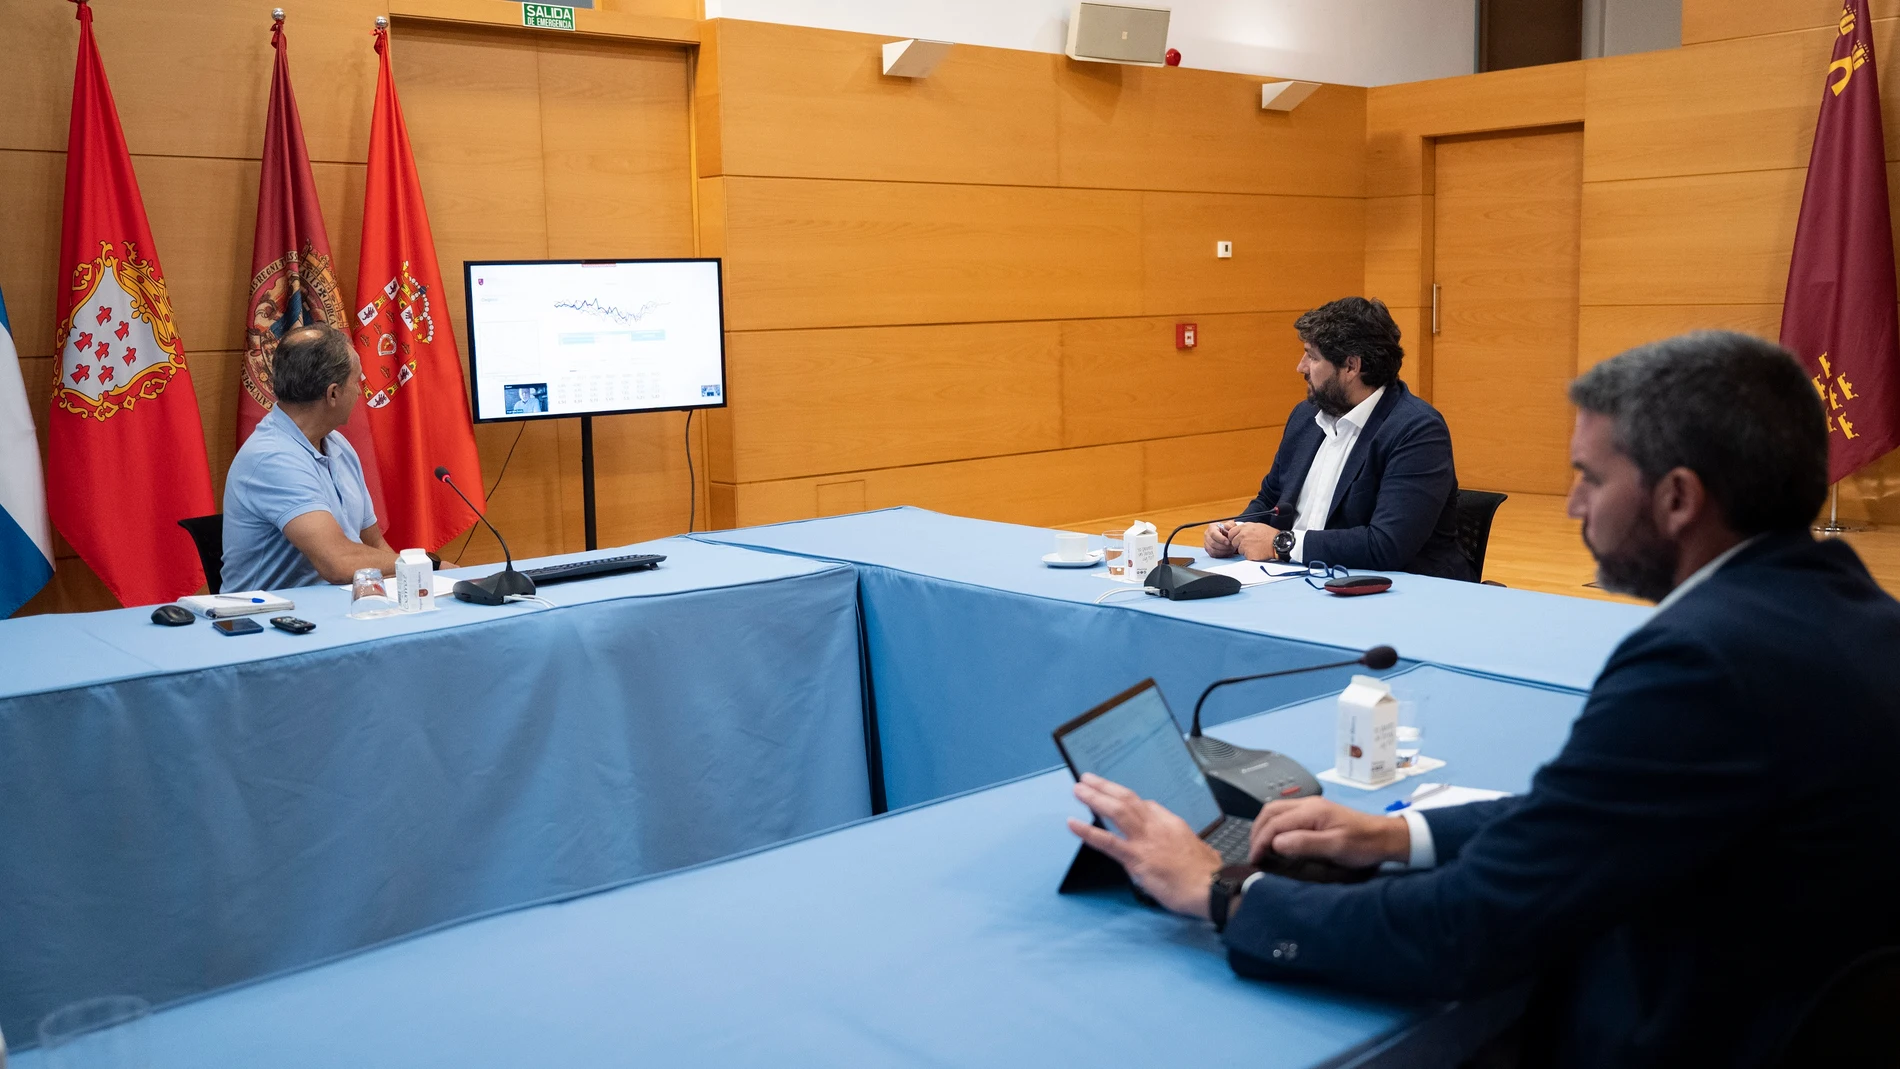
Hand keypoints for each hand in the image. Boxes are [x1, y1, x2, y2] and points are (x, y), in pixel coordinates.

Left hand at [1068, 774, 1222, 918]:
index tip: (1116, 796)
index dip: (1128, 800)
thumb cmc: (1208, 874)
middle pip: (1127, 799)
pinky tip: (1073, 824)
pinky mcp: (1136, 858)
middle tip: (1088, 779)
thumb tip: (1183, 846)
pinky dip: (1088, 831)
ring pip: (1116, 811)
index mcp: (1171, 823)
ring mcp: (1145, 840)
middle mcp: (1156, 826)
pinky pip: (1107, 841)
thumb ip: (1184, 843)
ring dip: (1094, 798)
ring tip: (1078, 790)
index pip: (1146, 805)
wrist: (1212, 887)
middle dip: (1105, 787)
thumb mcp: (1199, 848)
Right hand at [1203, 522, 1236, 557]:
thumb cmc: (1228, 530)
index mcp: (1212, 527)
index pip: (1213, 533)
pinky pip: (1213, 554)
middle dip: (1224, 546)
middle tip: (1232, 547)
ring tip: (1230, 549)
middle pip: (1212, 543)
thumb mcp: (1230, 526)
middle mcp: (1207, 535)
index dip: (1221, 539)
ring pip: (1213, 550)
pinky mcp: (1208, 550)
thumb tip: (1230, 530)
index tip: (1228, 542)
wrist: (1226, 535)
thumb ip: (1230, 527)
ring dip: (1223, 551)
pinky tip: (1227, 552)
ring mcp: (1206, 543)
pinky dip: (1221, 554)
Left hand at [1230, 522, 1280, 561]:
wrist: (1278, 543)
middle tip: (1248, 544)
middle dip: (1239, 544)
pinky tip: (1257, 552)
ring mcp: (1244, 544)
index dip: (1234, 537)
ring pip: (1239, 549)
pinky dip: (1250, 555)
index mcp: (1245, 527)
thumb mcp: (1257, 526)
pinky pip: (1245, 555)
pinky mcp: (1248, 553)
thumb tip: (1237, 529)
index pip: (1231, 533)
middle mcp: (1243, 535)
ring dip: (1245, 550)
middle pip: (1234, 542)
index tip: (1238, 539)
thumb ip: (1246, 528)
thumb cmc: (1269, 535)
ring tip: (1255, 547)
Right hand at [1249, 796, 1409, 868]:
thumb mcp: (1335, 847)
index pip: (1275, 822)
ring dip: (1264, 828)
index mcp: (1311, 811)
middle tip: (1254, 854)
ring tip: (1260, 848)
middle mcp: (1308, 804)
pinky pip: (1286, 815)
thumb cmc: (1363, 844)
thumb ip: (1305, 843)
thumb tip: (1275, 843)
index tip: (1255, 859)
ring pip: (1277, 811)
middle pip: (1271, 811)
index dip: (1261, 840)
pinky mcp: (1316, 814)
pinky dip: (1274, 826)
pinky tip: (1275, 840)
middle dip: (1257, 831)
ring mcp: (1312, 807)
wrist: (1385, 838)